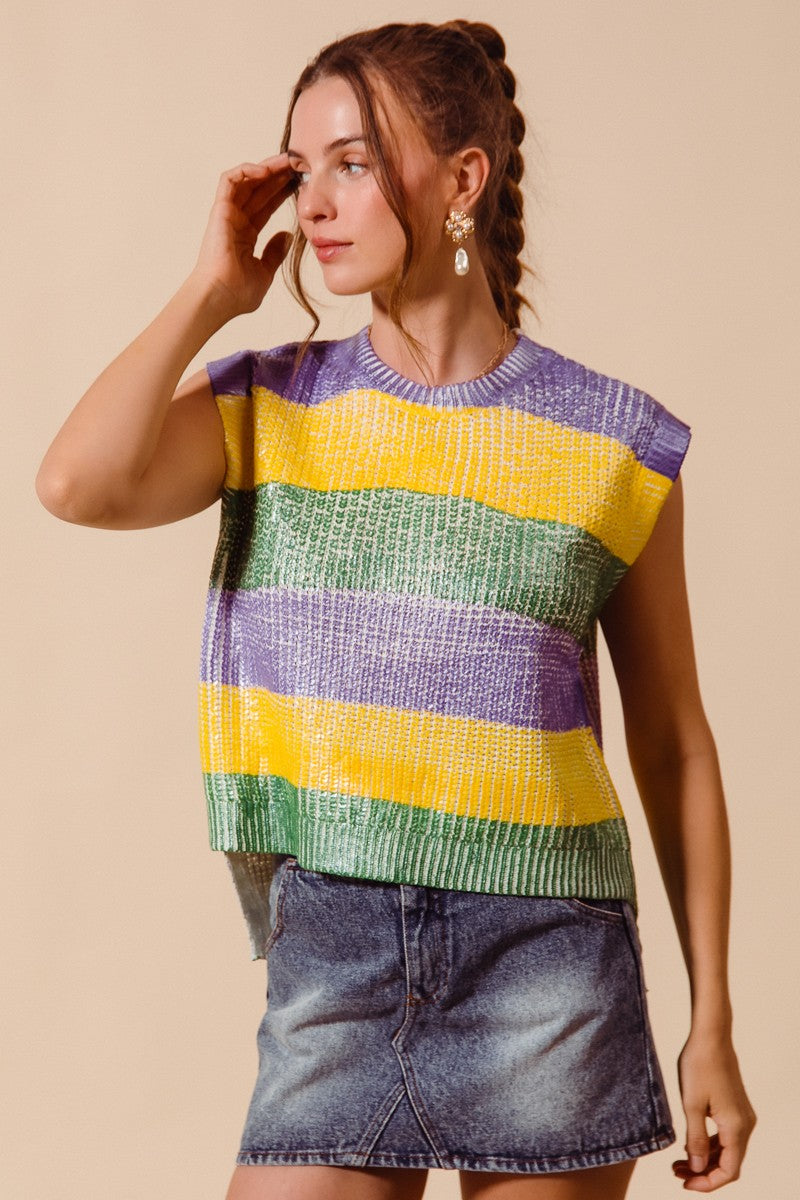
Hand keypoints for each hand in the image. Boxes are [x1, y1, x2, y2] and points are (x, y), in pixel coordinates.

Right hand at [191, 154, 294, 317]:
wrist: (221, 297)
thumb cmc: (238, 292)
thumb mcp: (264, 272)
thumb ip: (274, 253)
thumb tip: (287, 236)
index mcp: (245, 235)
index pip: (266, 206)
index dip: (282, 193)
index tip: (301, 184)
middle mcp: (235, 222)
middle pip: (258, 190)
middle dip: (278, 175)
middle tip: (299, 164)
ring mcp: (226, 215)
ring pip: (246, 180)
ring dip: (265, 168)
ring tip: (286, 162)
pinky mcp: (219, 210)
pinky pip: (230, 180)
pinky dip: (246, 171)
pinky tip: (266, 170)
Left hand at [672, 1033, 755, 1190]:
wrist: (710, 1036)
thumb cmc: (699, 1065)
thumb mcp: (691, 1104)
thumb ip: (696, 1139)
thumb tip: (698, 1168)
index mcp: (736, 1126)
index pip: (729, 1171)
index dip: (708, 1182)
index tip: (684, 1183)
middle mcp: (745, 1124)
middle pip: (729, 1163)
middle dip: (704, 1173)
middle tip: (676, 1173)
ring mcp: (742, 1116)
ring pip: (727, 1151)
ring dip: (706, 1160)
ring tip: (678, 1163)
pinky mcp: (735, 1108)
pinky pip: (726, 1136)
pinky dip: (710, 1145)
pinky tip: (690, 1145)